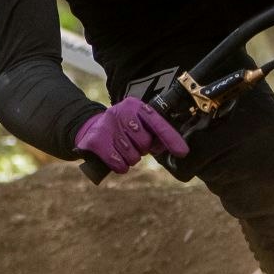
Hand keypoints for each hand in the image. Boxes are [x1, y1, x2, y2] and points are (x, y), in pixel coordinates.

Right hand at [73, 95, 189, 174]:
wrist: (90, 129)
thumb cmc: (122, 130)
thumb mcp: (138, 124)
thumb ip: (155, 134)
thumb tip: (172, 149)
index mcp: (135, 106)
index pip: (157, 124)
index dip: (171, 139)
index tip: (182, 152)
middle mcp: (121, 112)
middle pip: (145, 143)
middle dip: (141, 149)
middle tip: (132, 145)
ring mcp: (107, 125)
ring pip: (132, 156)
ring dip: (129, 159)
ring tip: (121, 150)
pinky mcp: (96, 140)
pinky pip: (119, 163)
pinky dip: (120, 166)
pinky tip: (114, 158)